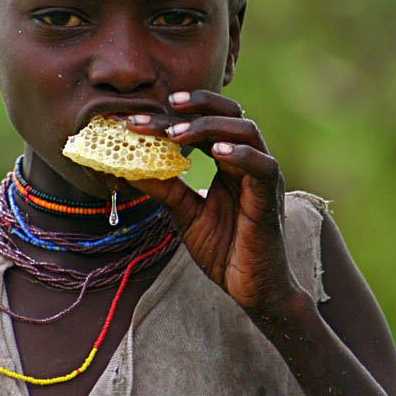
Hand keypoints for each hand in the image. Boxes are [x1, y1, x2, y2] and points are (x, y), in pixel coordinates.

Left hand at [126, 90, 297, 312]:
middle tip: (164, 106)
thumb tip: (124, 169)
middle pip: (229, 114)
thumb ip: (163, 188)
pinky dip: (242, 154)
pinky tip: (217, 151)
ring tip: (177, 133)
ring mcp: (262, 176)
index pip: (205, 123)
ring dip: (210, 126)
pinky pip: (262, 166)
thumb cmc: (224, 250)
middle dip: (197, 105)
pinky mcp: (270, 197)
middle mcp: (248, 161)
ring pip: (246, 130)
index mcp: (228, 162)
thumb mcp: (185, 213)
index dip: (176, 115)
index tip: (140, 116)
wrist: (253, 289)